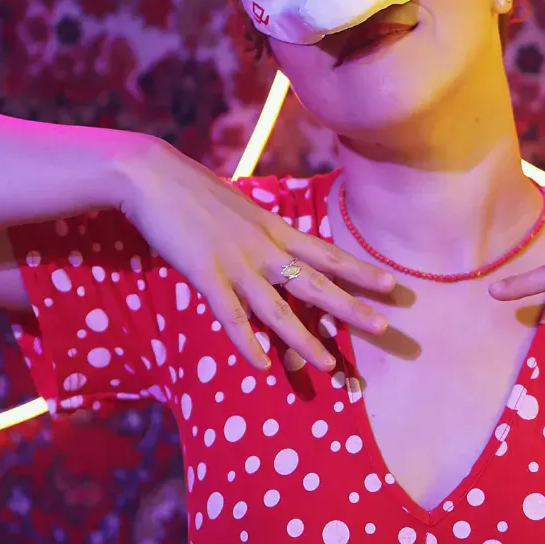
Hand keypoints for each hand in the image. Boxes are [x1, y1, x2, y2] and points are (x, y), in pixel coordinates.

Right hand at [115, 136, 393, 372]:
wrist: (154, 177)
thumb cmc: (194, 191)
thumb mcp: (240, 208)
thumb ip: (259, 230)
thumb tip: (275, 243)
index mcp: (274, 228)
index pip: (326, 253)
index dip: (360, 270)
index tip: (391, 285)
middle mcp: (264, 247)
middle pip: (316, 282)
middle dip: (351, 307)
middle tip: (384, 328)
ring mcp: (237, 263)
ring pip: (279, 309)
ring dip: (305, 340)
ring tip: (329, 366)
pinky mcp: (206, 275)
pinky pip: (232, 317)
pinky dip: (247, 343)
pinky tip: (261, 365)